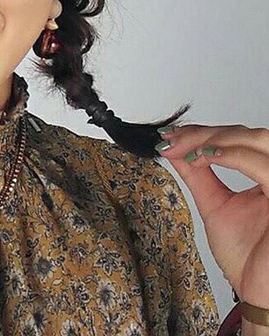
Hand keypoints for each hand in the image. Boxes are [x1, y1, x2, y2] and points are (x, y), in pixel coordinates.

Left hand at [156, 123, 268, 309]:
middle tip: (172, 140)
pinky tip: (204, 157)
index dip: (203, 132)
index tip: (170, 136)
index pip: (238, 139)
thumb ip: (198, 176)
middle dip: (204, 132)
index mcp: (267, 176)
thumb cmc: (248, 259)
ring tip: (184, 148)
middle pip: (247, 134)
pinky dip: (231, 155)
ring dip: (215, 139)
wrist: (260, 295)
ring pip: (258, 140)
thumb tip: (172, 147)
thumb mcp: (215, 206)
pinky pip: (264, 167)